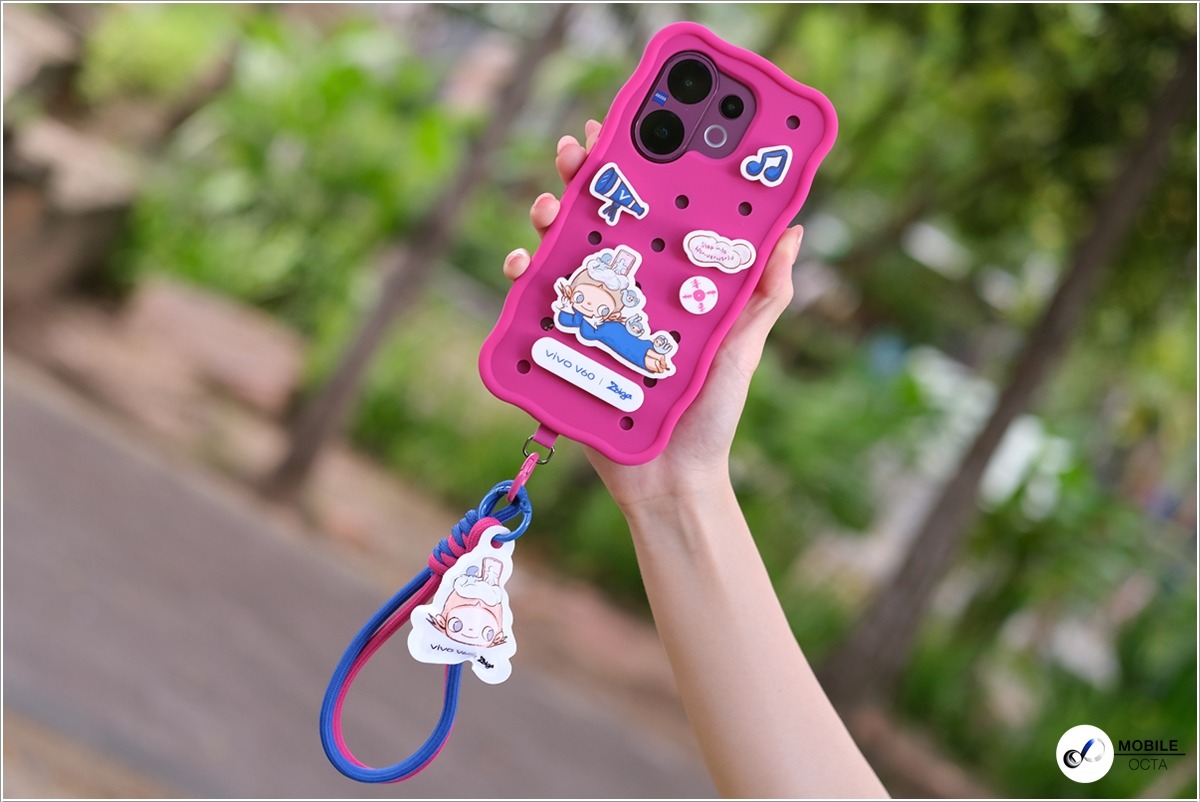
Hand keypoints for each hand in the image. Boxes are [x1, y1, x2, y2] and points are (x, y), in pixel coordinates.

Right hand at [503, 120, 803, 513]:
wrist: (671, 479)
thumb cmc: (713, 413)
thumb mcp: (742, 345)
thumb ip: (765, 293)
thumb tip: (793, 229)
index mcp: (667, 282)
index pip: (649, 213)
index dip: (635, 170)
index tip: (626, 130)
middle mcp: (626, 291)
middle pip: (597, 220)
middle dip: (580, 179)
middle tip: (575, 154)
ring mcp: (590, 318)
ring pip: (559, 253)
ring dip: (546, 219)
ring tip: (548, 206)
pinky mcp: (561, 349)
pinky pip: (533, 307)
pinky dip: (521, 280)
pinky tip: (522, 265)